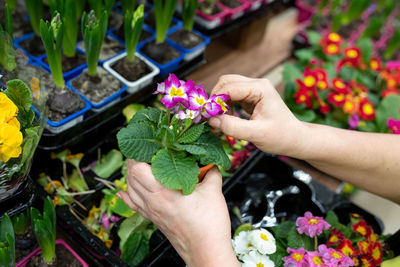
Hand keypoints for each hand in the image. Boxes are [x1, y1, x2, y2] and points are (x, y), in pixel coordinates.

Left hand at [117, 160, 239, 266]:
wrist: (206, 251)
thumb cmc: (208, 226)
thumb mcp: (214, 192)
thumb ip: (211, 172)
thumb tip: (211, 163)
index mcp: (163, 191)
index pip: (137, 168)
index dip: (139, 154)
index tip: (149, 144)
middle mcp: (153, 201)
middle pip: (130, 176)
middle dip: (135, 160)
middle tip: (147, 151)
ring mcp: (151, 211)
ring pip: (129, 189)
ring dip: (131, 175)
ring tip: (141, 165)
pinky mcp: (154, 219)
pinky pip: (133, 205)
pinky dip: (127, 195)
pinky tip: (123, 191)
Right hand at [209, 74, 303, 156]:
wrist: (294, 139)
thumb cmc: (281, 136)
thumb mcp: (256, 134)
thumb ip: (233, 127)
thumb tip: (211, 120)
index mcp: (260, 88)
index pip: (229, 87)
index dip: (215, 100)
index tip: (205, 115)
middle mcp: (257, 84)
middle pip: (226, 82)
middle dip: (215, 98)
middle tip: (210, 116)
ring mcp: (254, 89)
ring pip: (227, 87)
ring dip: (220, 102)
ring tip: (220, 119)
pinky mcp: (251, 97)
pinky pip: (232, 95)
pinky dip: (225, 105)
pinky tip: (227, 118)